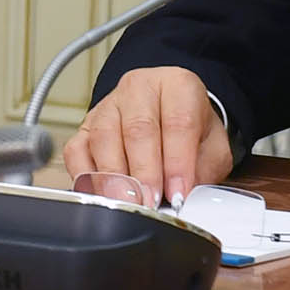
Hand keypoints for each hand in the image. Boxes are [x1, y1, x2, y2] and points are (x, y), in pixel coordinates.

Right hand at [63, 67, 234, 203]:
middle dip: (144, 173)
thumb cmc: (190, 131)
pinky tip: (103, 196)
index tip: (178, 193)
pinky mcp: (84, 127)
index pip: (178, 121)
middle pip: (138, 129)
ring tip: (128, 204)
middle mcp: (139, 89)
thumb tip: (186, 197)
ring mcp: (107, 106)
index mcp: (177, 85)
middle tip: (150, 203)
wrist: (169, 116)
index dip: (177, 162)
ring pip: (104, 138)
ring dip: (115, 178)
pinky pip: (77, 152)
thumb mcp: (212, 147)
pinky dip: (87, 177)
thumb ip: (203, 170)